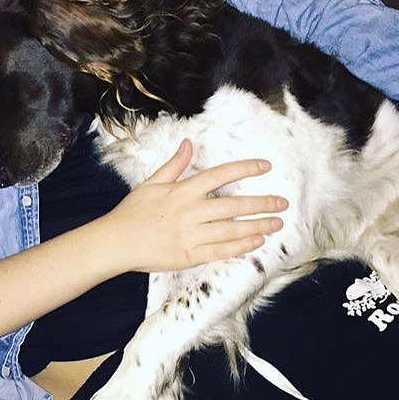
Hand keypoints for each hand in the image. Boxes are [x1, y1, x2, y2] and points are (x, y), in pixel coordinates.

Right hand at [102, 139, 286, 272]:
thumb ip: (174, 165)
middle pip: (233, 205)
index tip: (265, 166)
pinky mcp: (189, 256)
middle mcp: (190, 212)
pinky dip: (241, 246)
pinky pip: (221, 251)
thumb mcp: (151, 183)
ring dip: (258, 226)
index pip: (219, 175)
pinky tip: (257, 241)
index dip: (245, 169)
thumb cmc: (133, 212)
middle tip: (282, 202)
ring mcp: (190, 235)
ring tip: (276, 223)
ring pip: (232, 230)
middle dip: (261, 203)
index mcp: (182, 191)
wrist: (116, 243)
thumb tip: (189, 143)